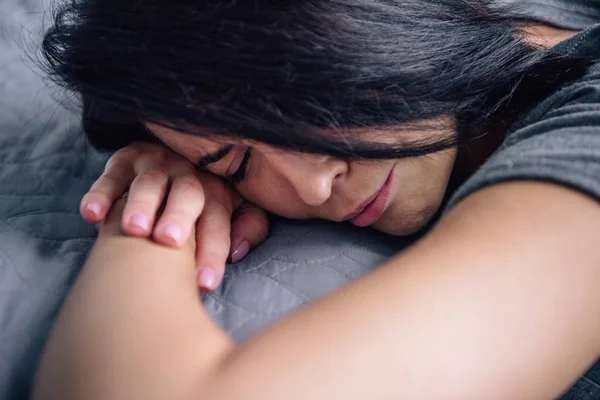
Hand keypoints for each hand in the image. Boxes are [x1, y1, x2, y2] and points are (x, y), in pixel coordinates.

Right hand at [79, 143, 268, 290]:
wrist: (174, 158)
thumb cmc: (203, 201)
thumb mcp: (235, 209)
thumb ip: (248, 227)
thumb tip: (239, 252)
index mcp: (216, 190)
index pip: (218, 220)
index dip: (214, 249)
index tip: (205, 282)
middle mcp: (188, 174)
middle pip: (188, 194)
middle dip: (179, 216)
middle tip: (169, 241)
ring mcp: (156, 165)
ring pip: (149, 182)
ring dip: (141, 203)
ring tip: (134, 229)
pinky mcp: (124, 160)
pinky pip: (111, 175)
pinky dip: (101, 193)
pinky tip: (92, 214)